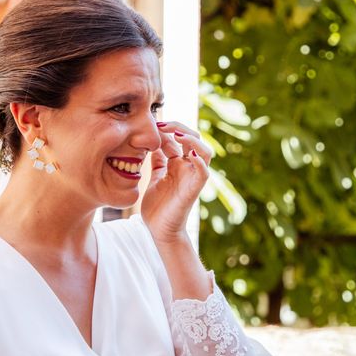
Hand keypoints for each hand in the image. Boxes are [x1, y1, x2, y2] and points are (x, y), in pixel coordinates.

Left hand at [141, 121, 211, 242]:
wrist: (159, 230)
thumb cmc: (157, 207)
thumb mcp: (153, 178)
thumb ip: (157, 162)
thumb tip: (152, 144)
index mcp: (178, 164)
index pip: (178, 138)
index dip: (167, 128)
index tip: (151, 124)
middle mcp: (188, 167)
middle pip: (193, 138)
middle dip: (178, 127)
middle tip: (160, 124)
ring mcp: (193, 177)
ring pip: (204, 151)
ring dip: (191, 139)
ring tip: (176, 134)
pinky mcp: (194, 188)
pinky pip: (203, 171)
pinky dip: (199, 160)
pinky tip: (187, 153)